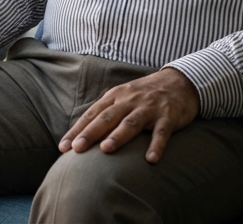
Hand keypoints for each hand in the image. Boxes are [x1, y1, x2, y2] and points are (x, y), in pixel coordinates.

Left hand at [58, 67, 198, 163]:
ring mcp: (149, 108)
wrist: (179, 82)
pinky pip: (161, 132)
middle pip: (107, 118)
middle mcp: (129, 101)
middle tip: (77, 148)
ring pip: (131, 123)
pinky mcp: (168, 116)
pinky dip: (157, 145)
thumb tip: (81, 136)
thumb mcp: (122, 98)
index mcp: (115, 97)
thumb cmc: (144, 95)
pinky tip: (151, 159)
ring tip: (106, 150)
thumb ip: (105, 114)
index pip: (92, 115)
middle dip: (91, 133)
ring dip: (118, 136)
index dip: (77, 130)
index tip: (63, 147)